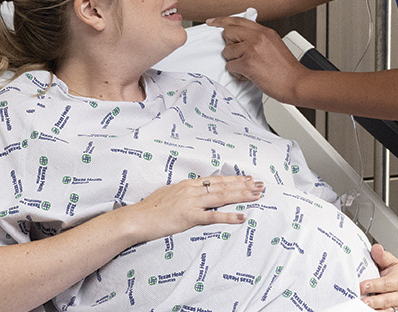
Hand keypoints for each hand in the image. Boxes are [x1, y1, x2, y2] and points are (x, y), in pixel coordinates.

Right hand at [110, 175, 264, 241]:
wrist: (136, 218)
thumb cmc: (149, 210)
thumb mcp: (167, 195)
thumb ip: (182, 194)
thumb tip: (192, 195)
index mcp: (187, 185)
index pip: (215, 180)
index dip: (233, 179)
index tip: (247, 179)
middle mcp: (191, 190)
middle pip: (223, 186)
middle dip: (244, 185)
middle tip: (260, 185)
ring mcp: (191, 203)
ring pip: (222, 197)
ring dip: (242, 196)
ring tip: (257, 195)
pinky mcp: (189, 216)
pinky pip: (213, 216)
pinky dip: (229, 216)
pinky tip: (242, 216)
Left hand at [205, 16, 309, 102]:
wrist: (297, 83)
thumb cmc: (287, 70)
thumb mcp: (274, 45)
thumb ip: (259, 39)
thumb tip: (242, 39)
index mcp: (265, 32)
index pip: (238, 20)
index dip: (222, 20)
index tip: (211, 21)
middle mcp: (258, 37)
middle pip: (228, 33)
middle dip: (229, 45)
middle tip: (238, 55)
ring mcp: (252, 49)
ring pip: (227, 52)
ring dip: (234, 62)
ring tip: (248, 68)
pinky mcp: (248, 63)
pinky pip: (230, 66)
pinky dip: (237, 73)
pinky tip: (249, 76)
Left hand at [360, 244, 397, 310]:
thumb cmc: (394, 272)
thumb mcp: (390, 261)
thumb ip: (382, 256)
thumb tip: (376, 248)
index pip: (387, 283)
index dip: (375, 285)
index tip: (363, 285)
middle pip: (386, 299)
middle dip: (374, 301)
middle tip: (362, 300)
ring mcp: (395, 304)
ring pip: (386, 309)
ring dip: (374, 308)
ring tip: (363, 306)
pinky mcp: (391, 310)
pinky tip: (366, 310)